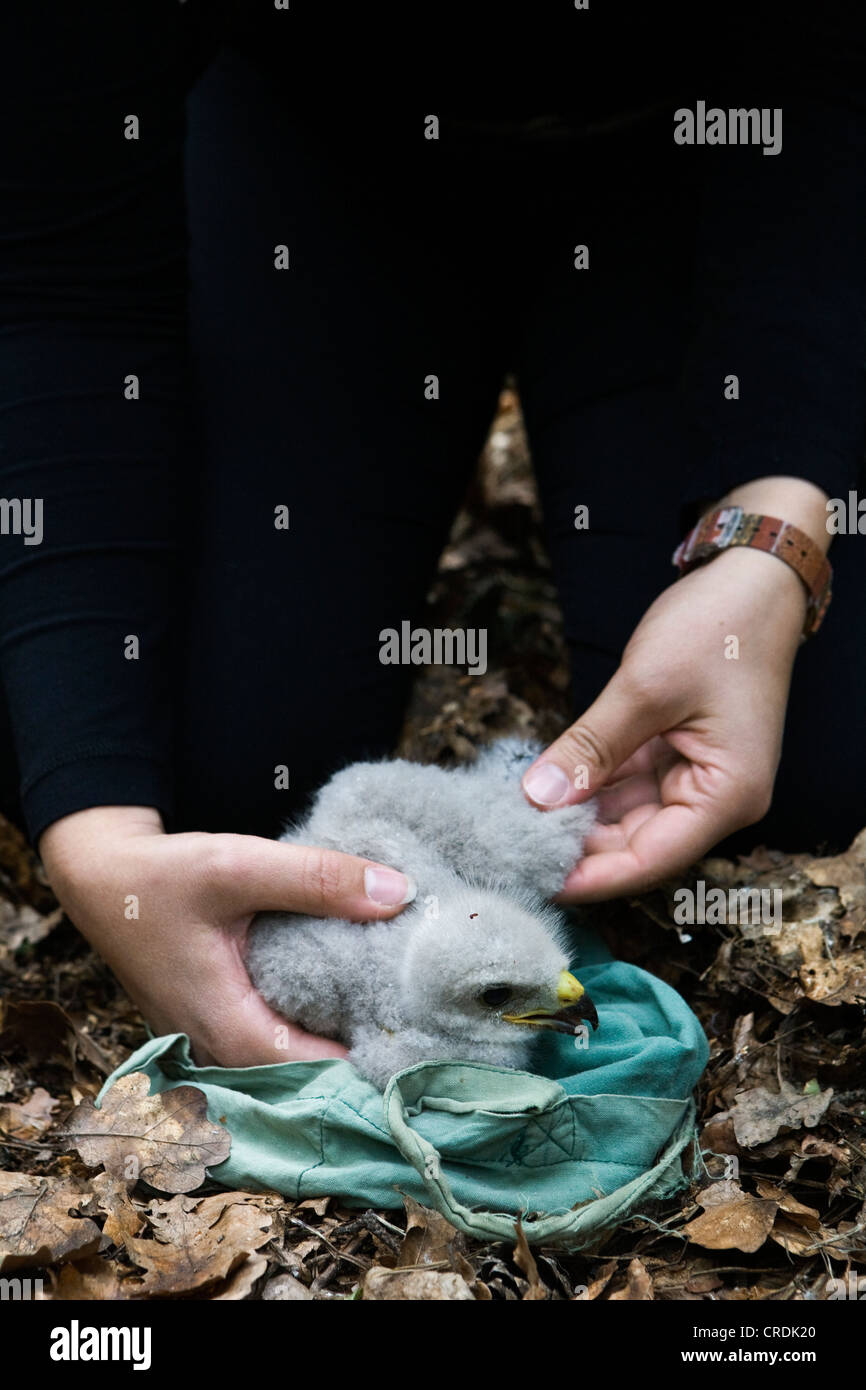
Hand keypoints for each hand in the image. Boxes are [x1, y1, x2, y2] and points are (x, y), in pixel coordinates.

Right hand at [39, 806, 415, 1066]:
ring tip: (410, 1017)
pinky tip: (359, 1001)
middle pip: (314, 1079)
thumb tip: (400, 893)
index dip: (378, 1064)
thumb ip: (317, 878)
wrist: (101, 879)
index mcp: (229, 1027)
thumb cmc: (161, 877)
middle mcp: (223, 1050)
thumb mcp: (239, 866)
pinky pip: (281, 1043)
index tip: (435, 1043)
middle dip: (372, 1056)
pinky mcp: (222, 1024)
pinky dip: (319, 1028)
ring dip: (346, 1044)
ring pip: (297, 1064)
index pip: (319, 1077)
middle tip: (437, 1030)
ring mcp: (220, 1043)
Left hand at [521, 478, 830, 900]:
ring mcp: (695, 777)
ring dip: (576, 818)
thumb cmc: (718, 627)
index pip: (650, 860)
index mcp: (727, 795)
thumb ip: (590, 747)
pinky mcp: (675, 754)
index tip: (536, 880)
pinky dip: (587, 787)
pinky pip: (625, 785)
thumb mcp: (645, 688)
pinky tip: (543, 789)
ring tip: (516, 821)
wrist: (752, 577)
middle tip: (509, 846)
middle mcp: (717, 798)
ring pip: (625, 817)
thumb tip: (538, 797)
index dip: (591, 877)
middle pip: (636, 845)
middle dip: (575, 847)